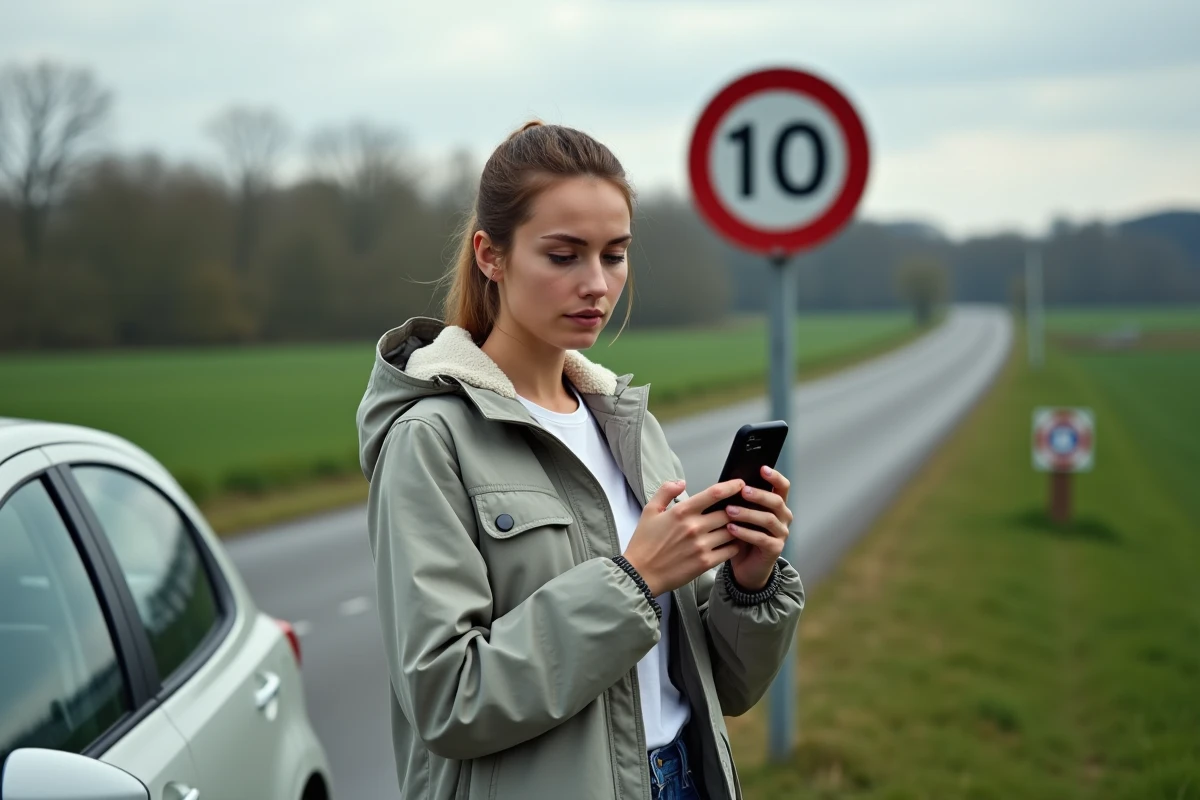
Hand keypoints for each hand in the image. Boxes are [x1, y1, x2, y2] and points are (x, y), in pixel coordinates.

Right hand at [623, 479, 745, 595]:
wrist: (641, 573)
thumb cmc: (644, 543)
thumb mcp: (649, 511)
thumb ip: (665, 492)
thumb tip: (681, 483)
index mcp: (682, 511)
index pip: (714, 493)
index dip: (732, 486)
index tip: (740, 485)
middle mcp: (694, 527)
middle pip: (728, 512)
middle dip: (737, 509)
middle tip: (742, 508)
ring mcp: (701, 546)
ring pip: (732, 531)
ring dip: (738, 527)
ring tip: (740, 526)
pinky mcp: (705, 563)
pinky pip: (730, 550)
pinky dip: (735, 545)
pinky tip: (733, 543)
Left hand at [723, 466, 792, 589]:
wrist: (746, 566)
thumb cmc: (742, 535)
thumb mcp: (741, 514)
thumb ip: (740, 500)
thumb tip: (727, 482)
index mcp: (777, 505)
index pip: (782, 486)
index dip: (774, 476)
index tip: (762, 468)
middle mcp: (783, 517)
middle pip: (776, 501)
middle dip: (759, 494)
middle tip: (742, 490)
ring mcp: (781, 534)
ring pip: (769, 519)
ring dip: (748, 513)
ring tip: (729, 510)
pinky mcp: (775, 549)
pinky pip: (761, 538)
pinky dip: (745, 532)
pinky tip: (731, 529)